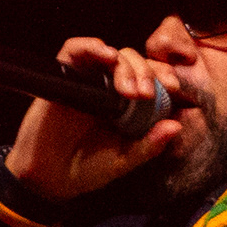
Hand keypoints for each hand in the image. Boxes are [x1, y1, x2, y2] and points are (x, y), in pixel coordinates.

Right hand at [2, 34, 185, 201]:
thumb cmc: (87, 169)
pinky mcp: (63, 76)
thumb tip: (176, 126)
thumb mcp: (124, 160)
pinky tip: (106, 56)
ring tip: (129, 90)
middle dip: (146, 72)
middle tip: (145, 95)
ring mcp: (86, 80)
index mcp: (128, 104)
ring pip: (110, 54)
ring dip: (124, 66)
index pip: (151, 77)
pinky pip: (75, 50)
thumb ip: (149, 145)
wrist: (50, 179)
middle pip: (133, 61)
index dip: (163, 75)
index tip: (173, 87)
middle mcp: (109, 88)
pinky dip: (91, 46)